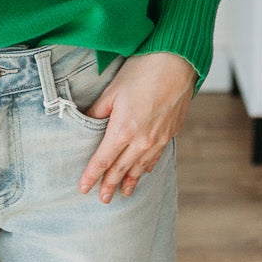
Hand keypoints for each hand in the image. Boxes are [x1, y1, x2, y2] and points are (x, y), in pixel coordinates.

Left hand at [77, 50, 195, 202]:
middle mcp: (142, 140)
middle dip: (110, 185)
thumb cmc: (142, 71)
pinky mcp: (171, 133)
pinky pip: (156, 157)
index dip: (92, 176)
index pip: (102, 161)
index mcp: (123, 130)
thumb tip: (85, 123)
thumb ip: (97, 112)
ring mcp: (159, 138)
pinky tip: (144, 172)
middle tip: (102, 200)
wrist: (177, 62)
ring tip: (123, 193)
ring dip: (130, 181)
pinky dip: (147, 168)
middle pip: (121, 169)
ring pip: (141, 167)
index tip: (83, 188)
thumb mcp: (111, 91)